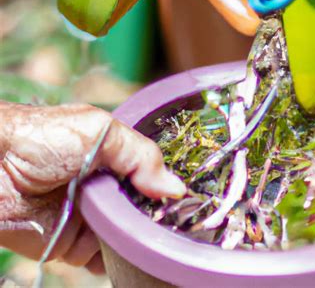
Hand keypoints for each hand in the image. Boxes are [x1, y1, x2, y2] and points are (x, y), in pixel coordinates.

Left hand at [0, 101, 184, 272]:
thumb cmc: (43, 137)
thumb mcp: (101, 131)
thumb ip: (140, 155)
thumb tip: (175, 188)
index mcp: (117, 157)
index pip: (154, 173)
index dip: (170, 185)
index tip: (192, 199)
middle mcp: (108, 188)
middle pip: (146, 207)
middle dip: (160, 217)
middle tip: (180, 226)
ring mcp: (93, 217)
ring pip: (130, 235)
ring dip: (144, 242)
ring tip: (162, 244)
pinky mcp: (74, 245)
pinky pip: (106, 259)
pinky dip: (121, 262)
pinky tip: (136, 260)